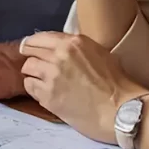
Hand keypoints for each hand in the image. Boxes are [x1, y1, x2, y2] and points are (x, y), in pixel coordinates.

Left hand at [18, 32, 147, 140]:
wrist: (120, 111)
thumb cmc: (116, 83)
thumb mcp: (99, 52)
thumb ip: (76, 47)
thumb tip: (60, 46)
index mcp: (73, 42)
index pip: (39, 37)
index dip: (34, 44)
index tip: (33, 50)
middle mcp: (59, 55)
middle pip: (29, 50)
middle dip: (32, 57)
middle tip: (38, 67)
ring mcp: (51, 76)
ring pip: (27, 68)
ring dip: (33, 74)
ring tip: (43, 81)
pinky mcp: (47, 96)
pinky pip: (29, 86)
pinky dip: (34, 88)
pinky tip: (45, 93)